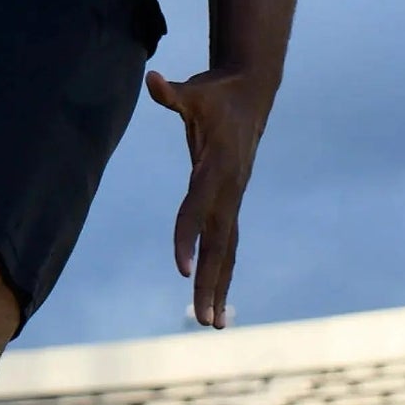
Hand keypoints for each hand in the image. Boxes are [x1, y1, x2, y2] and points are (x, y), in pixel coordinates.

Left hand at [146, 68, 267, 328]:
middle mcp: (228, 193)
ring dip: (219, 290)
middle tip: (203, 318)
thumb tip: (152, 79)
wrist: (252, 94)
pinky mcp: (231, 208)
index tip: (181, 271)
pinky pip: (228, 249)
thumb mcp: (195, 91)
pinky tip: (217, 307)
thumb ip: (172, 93)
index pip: (197, 210)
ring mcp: (232, 203)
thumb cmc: (217, 95)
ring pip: (226, 253)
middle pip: (218, 244)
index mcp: (216, 170)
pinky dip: (223, 277)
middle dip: (211, 282)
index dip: (187, 238)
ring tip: (213, 326)